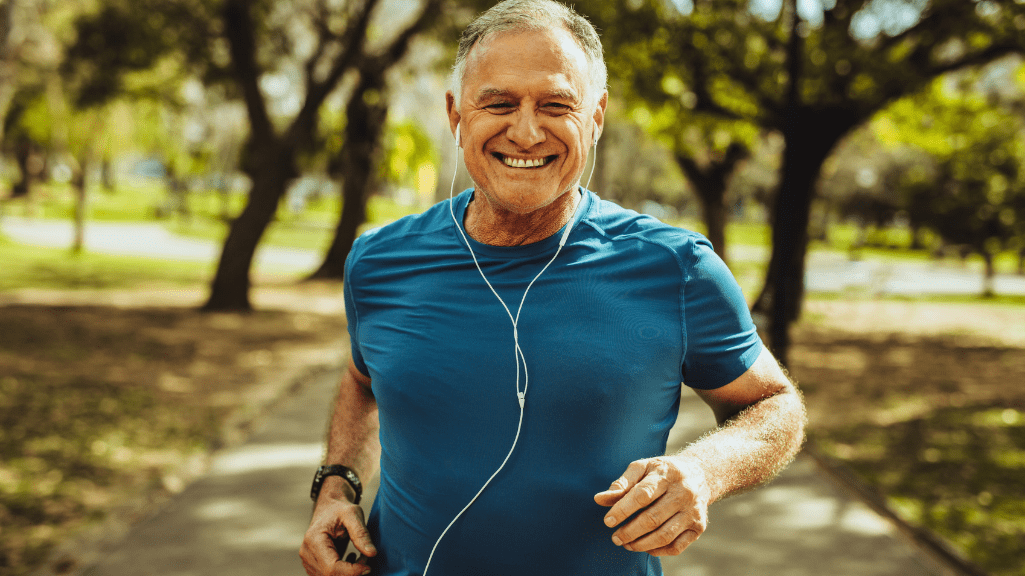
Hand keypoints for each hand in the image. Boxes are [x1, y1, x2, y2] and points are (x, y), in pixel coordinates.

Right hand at [300, 496, 376, 575]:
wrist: (329, 506)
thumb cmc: (340, 508)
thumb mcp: (353, 514)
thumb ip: (361, 534)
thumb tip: (372, 554)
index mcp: (314, 540)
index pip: (331, 568)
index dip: (352, 572)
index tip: (368, 566)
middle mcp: (307, 553)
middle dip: (352, 572)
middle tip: (366, 558)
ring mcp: (308, 560)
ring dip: (348, 573)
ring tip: (359, 556)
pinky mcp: (314, 565)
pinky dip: (343, 573)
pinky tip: (350, 559)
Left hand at [593, 456, 710, 556]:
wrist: (700, 475)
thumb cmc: (662, 472)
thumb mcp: (642, 468)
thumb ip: (621, 484)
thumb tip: (599, 499)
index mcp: (666, 474)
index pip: (642, 495)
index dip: (623, 510)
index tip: (608, 521)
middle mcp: (683, 493)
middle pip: (653, 518)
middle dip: (629, 531)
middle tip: (615, 538)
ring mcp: (693, 511)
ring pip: (664, 535)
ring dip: (641, 544)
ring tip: (626, 544)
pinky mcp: (699, 527)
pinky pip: (677, 546)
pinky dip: (658, 551)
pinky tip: (645, 547)